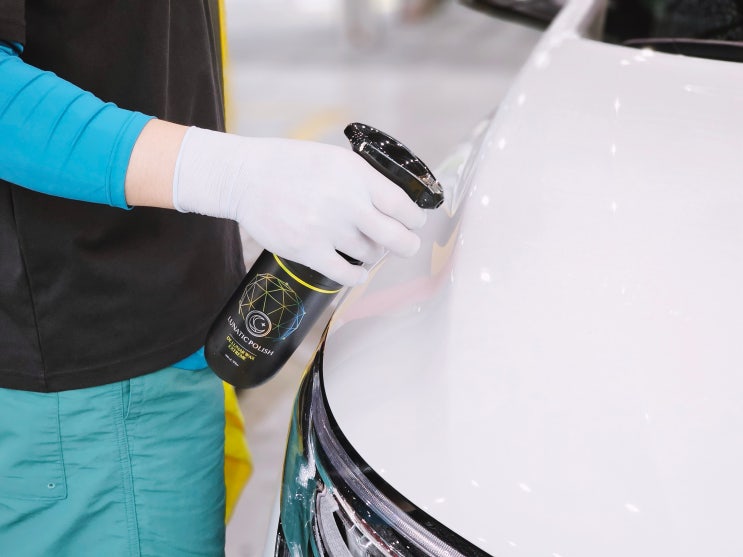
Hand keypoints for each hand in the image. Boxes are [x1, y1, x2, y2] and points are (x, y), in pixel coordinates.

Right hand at [173, 127, 425, 285]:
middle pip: (395, 237)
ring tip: (365, 248)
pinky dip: (356, 276)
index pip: (402, 205)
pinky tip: (356, 272)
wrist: (245, 177)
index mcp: (355, 174)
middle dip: (407, 244)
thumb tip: (393, 203)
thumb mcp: (333, 158)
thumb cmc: (289, 165)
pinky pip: (345, 274)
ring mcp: (327, 228)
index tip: (415, 223)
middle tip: (406, 245)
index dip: (414, 219)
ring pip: (370, 255)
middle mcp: (346, 202)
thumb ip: (363, 179)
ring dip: (373, 255)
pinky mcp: (308, 250)